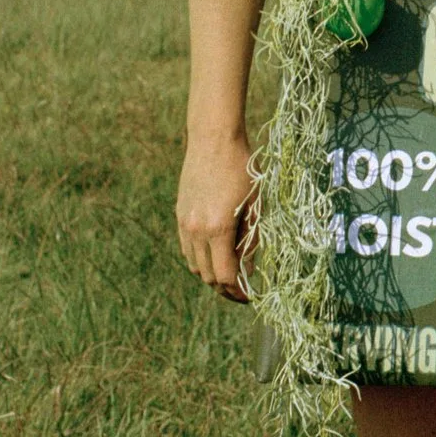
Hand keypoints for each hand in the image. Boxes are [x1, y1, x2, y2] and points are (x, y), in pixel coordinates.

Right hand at [177, 130, 257, 301]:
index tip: (249, 295)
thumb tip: (249, 266)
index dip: (238, 290)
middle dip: (225, 287)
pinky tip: (215, 254)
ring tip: (229, 274)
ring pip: (195, 264)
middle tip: (241, 289)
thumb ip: (250, 237)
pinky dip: (200, 258)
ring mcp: (185, 223)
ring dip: (211, 274)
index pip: (225, 274)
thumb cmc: (242, 168)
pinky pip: (187, 248)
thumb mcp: (255, 202)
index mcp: (218, 228)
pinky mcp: (180, 215)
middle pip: (208, 275)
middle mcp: (196, 230)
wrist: (213, 140)